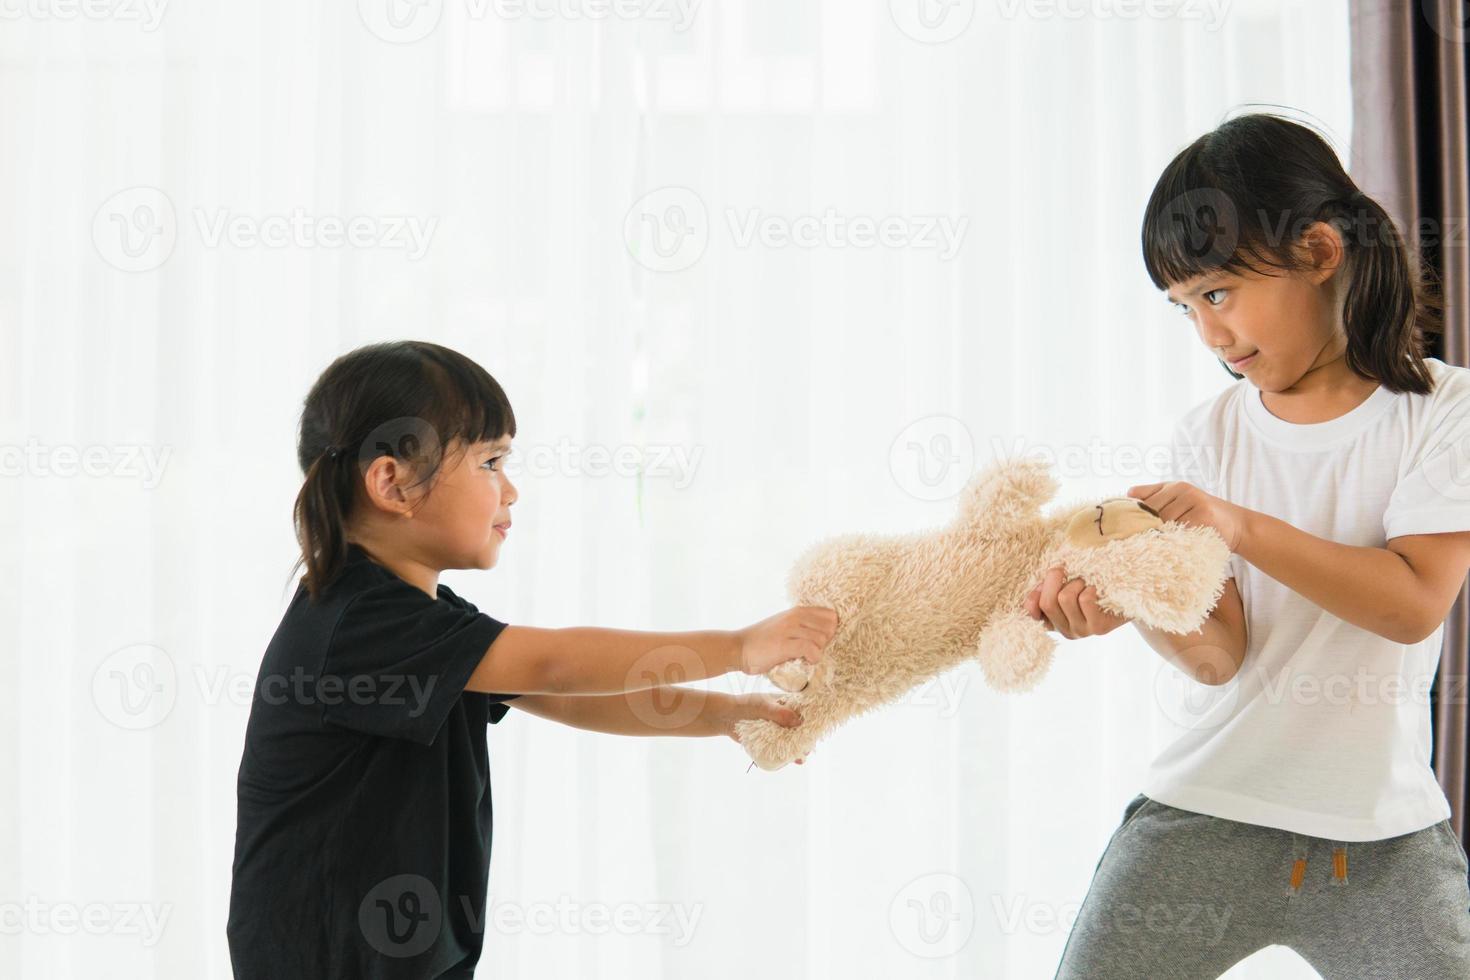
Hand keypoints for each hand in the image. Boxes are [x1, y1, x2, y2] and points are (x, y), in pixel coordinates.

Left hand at [722, 692, 806, 763]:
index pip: (804, 712)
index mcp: (787, 704)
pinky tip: (791, 761)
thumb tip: (798, 721)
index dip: (812, 720)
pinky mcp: (770, 742)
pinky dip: (786, 756)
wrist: (726, 717)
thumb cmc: (745, 706)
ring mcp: (778, 731)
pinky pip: (781, 749)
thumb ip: (779, 713)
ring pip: (792, 741)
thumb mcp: (763, 706)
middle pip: (801, 729)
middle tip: (808, 748)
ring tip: (801, 758)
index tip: (817, 730)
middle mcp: (785, 718)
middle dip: (806, 739)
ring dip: (797, 749)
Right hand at [737, 606, 837, 676]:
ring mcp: (789, 629)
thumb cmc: (762, 642)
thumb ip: (802, 627)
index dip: (830, 631)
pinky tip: (806, 662)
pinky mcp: (783, 644)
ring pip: (821, 639)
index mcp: (797, 611)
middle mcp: (795, 616)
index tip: (820, 643)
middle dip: (825, 643)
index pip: (830, 616)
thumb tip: (824, 637)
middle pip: (829, 628)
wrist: (737, 648)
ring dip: (818, 652)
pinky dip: (813, 658)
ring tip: (806, 658)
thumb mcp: (784, 627)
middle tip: (812, 652)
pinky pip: (811, 649)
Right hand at [1025, 566, 1129, 639]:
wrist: (1131, 599)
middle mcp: (1066, 631)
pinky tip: (1097, 590)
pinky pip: (1085, 600)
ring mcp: (1082, 631)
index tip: (1043, 583)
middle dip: (1053, 579)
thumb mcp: (1069, 586)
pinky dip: (1090, 588)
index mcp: (1055, 622)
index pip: (1032, 612)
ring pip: (1065, 598)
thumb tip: (1038, 588)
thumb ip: (1051, 588)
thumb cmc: (1096, 588)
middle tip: (1063, 570)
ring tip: (1085, 583)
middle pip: (1047, 602)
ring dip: (1075, 582)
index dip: (1034, 595)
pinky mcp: (1098, 628)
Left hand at [1127, 481, 1245, 551]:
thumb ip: (1154, 495)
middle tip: (1138, 544)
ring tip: (1158, 547)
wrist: (1237, 524)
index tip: (1125, 533)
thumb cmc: (1201, 514)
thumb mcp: (1178, 500)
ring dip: (1161, 536)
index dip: (1134, 519)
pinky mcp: (1205, 516)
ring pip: (1166, 523)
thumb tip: (1128, 494)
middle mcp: (1185, 490)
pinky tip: (1173, 547)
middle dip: (1146, 529)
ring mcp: (1195, 502)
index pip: (1145, 502)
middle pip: (1153, 513)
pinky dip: (1175, 540)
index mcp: (1175, 486)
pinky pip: (1181, 531)